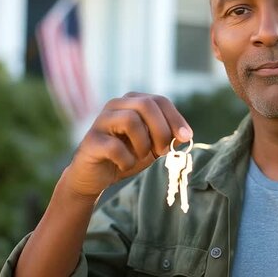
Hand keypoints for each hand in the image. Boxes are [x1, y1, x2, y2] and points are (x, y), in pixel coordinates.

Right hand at [64, 92, 192, 197]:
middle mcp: (116, 105)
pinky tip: (125, 165)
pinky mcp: (91, 140)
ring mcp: (101, 121)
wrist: (95, 176)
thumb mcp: (153, 146)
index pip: (160, 101)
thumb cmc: (127, 156)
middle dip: (161, 129)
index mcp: (133, 102)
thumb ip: (168, 138)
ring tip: (140, 156)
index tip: (187, 137)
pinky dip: (126, 160)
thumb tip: (185, 135)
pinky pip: (115, 147)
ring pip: (131, 120)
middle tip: (162, 150)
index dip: (176, 118)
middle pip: (146, 104)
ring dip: (143, 144)